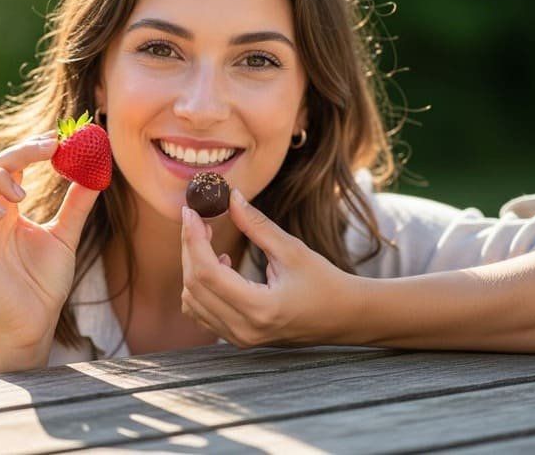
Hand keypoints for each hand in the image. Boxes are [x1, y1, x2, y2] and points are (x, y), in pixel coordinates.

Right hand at [0, 132, 99, 358]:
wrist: (35, 323)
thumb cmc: (44, 283)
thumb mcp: (66, 235)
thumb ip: (77, 204)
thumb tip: (96, 172)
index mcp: (8, 209)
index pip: (11, 164)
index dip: (30, 147)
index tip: (59, 138)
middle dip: (18, 151)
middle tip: (50, 148)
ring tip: (22, 192)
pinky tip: (5, 213)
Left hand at [181, 188, 356, 347]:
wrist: (344, 318)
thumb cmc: (324, 283)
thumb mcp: (292, 250)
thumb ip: (257, 225)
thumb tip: (231, 197)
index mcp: (260, 308)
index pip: (207, 273)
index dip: (193, 239)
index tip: (190, 212)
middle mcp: (244, 329)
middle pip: (194, 286)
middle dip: (190, 248)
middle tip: (198, 220)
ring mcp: (239, 338)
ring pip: (192, 301)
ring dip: (193, 267)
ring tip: (210, 242)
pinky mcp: (238, 338)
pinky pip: (202, 313)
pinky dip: (200, 287)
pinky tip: (220, 267)